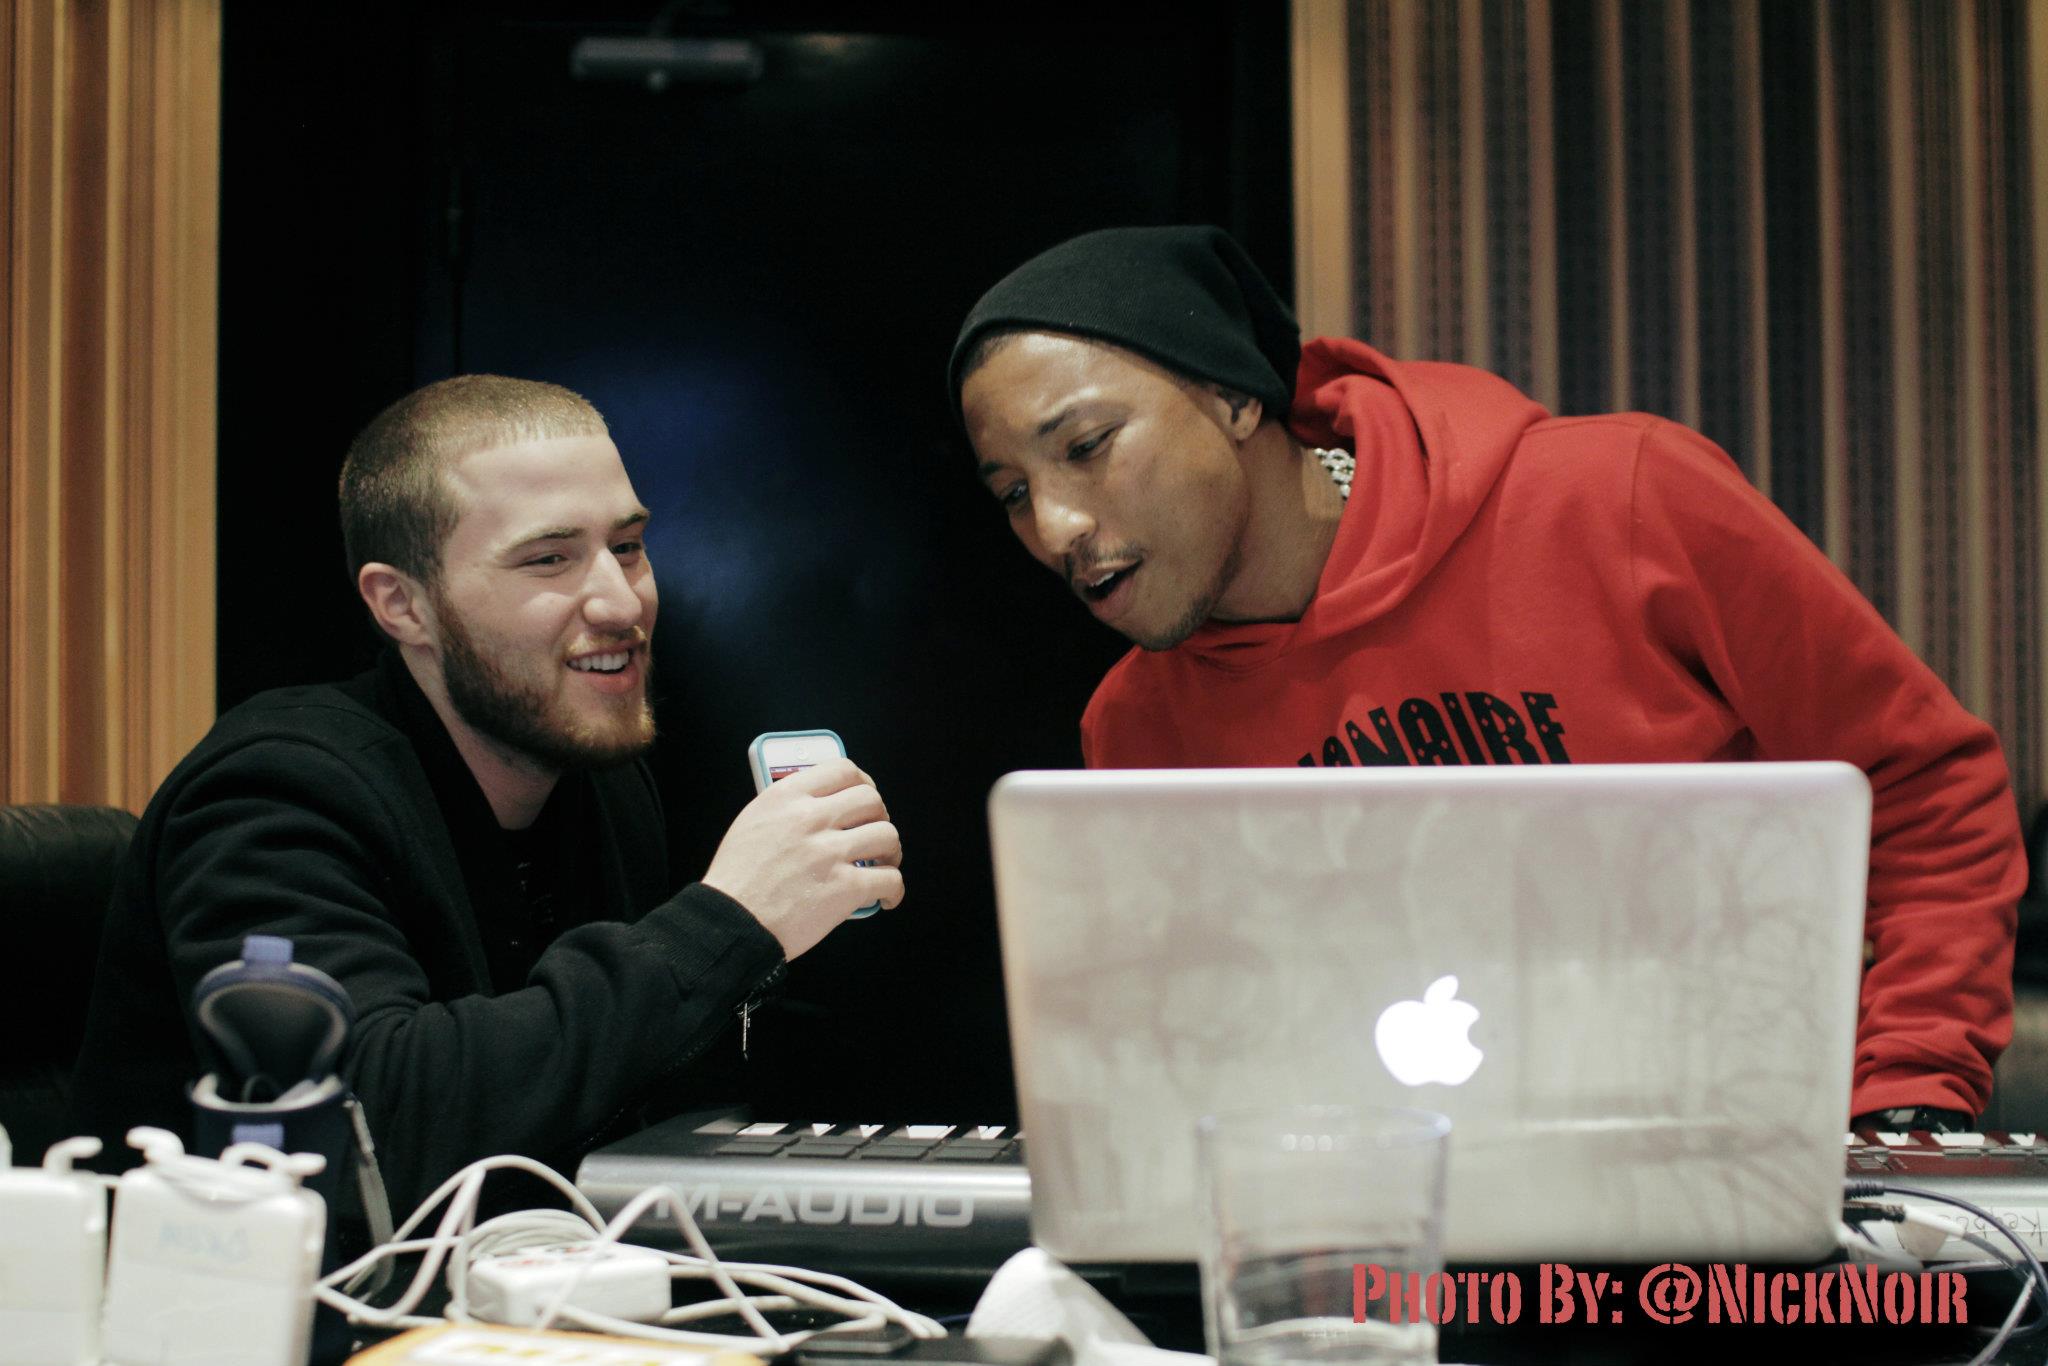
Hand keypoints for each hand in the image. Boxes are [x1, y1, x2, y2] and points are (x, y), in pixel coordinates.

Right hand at [702, 757, 903, 958]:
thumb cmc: (737, 879)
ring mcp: (829, 853)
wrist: (730, 923)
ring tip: (883, 863)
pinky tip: (886, 896)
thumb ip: (788, 807)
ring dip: (890, 851)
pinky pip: (890, 879)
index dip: (863, 782)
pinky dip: (894, 889)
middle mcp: (810, 819)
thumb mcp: (752, 822)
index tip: (866, 795)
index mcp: (786, 797)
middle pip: (871, 800)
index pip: (843, 770)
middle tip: (874, 833)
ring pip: (887, 835)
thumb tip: (824, 805)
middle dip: (880, 816)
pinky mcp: (844, 888)